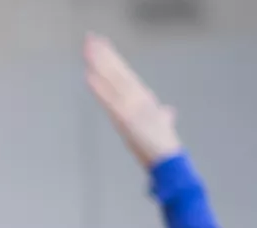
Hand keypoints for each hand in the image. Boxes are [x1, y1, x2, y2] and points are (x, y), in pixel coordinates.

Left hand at [85, 33, 180, 167]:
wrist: (169, 161)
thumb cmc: (164, 146)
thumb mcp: (163, 127)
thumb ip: (164, 117)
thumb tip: (168, 111)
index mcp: (144, 99)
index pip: (125, 74)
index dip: (113, 59)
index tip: (102, 45)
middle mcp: (138, 99)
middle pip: (118, 72)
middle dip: (104, 54)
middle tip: (91, 37)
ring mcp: (132, 107)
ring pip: (113, 81)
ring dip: (100, 64)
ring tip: (87, 48)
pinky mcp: (126, 119)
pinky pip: (110, 101)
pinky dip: (99, 89)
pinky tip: (88, 76)